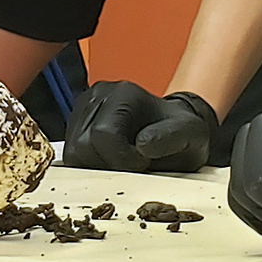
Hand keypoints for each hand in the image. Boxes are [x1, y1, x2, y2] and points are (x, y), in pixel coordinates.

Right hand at [63, 81, 217, 172]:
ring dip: (97, 167)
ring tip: (123, 162)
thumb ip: (170, 138)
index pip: (103, 136)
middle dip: (108, 166)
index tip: (143, 162)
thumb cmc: (180, 131)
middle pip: (83, 147)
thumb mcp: (190, 134)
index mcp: (124, 94)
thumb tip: (143, 144)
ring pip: (73, 154)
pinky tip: (111, 162)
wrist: (171, 129)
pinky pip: (71, 156)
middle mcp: (98, 95)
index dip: (122, 159)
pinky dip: (90, 166)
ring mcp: (83, 109)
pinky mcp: (75, 125)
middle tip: (134, 165)